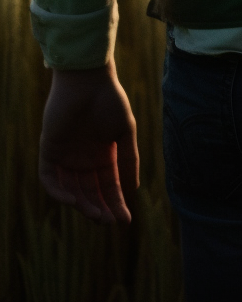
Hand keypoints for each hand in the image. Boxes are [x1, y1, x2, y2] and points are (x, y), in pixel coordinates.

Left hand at [39, 59, 138, 223]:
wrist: (88, 79)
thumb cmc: (110, 100)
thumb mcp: (125, 132)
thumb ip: (128, 160)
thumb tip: (132, 189)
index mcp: (102, 154)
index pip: (108, 186)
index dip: (116, 204)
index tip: (125, 221)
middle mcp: (83, 159)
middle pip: (90, 193)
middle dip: (100, 209)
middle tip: (110, 222)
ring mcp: (65, 156)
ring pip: (71, 190)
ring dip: (82, 205)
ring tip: (97, 215)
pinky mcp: (49, 150)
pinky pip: (49, 179)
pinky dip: (59, 192)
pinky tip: (74, 200)